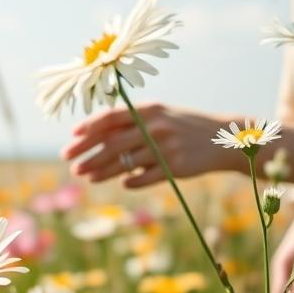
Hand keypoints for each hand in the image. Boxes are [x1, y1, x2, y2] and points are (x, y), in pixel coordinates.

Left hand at [61, 102, 232, 188]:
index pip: (111, 117)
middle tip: (71, 165)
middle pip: (112, 143)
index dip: (89, 128)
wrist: (222, 139)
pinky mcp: (175, 167)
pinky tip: (122, 183)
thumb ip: (131, 121)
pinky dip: (130, 181)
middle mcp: (155, 126)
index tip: (72, 137)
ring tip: (87, 176)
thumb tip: (92, 132)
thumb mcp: (159, 115)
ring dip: (101, 171)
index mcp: (149, 110)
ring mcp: (165, 147)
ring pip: (124, 162)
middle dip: (88, 154)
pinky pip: (144, 177)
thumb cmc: (182, 126)